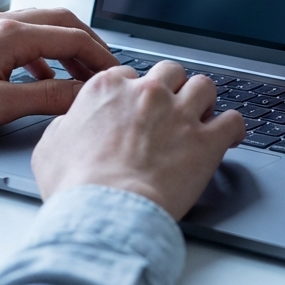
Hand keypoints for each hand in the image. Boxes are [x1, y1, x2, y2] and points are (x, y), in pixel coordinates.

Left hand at [0, 8, 118, 143]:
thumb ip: (47, 97)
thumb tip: (82, 94)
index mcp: (11, 34)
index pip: (72, 37)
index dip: (101, 57)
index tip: (117, 74)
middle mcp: (2, 21)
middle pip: (63, 22)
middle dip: (90, 45)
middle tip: (107, 68)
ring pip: (43, 26)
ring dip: (67, 46)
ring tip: (81, 74)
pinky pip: (23, 36)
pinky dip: (44, 52)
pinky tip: (42, 76)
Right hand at [32, 59, 245, 218]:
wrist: (105, 212)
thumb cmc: (76, 186)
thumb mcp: (49, 148)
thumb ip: (65, 126)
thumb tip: (70, 124)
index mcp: (108, 89)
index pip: (129, 74)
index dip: (135, 92)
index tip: (138, 107)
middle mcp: (147, 93)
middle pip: (170, 72)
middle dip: (173, 88)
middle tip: (171, 110)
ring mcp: (179, 114)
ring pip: (204, 86)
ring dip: (204, 101)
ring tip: (202, 117)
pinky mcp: (206, 140)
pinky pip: (233, 120)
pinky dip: (234, 128)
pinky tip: (231, 136)